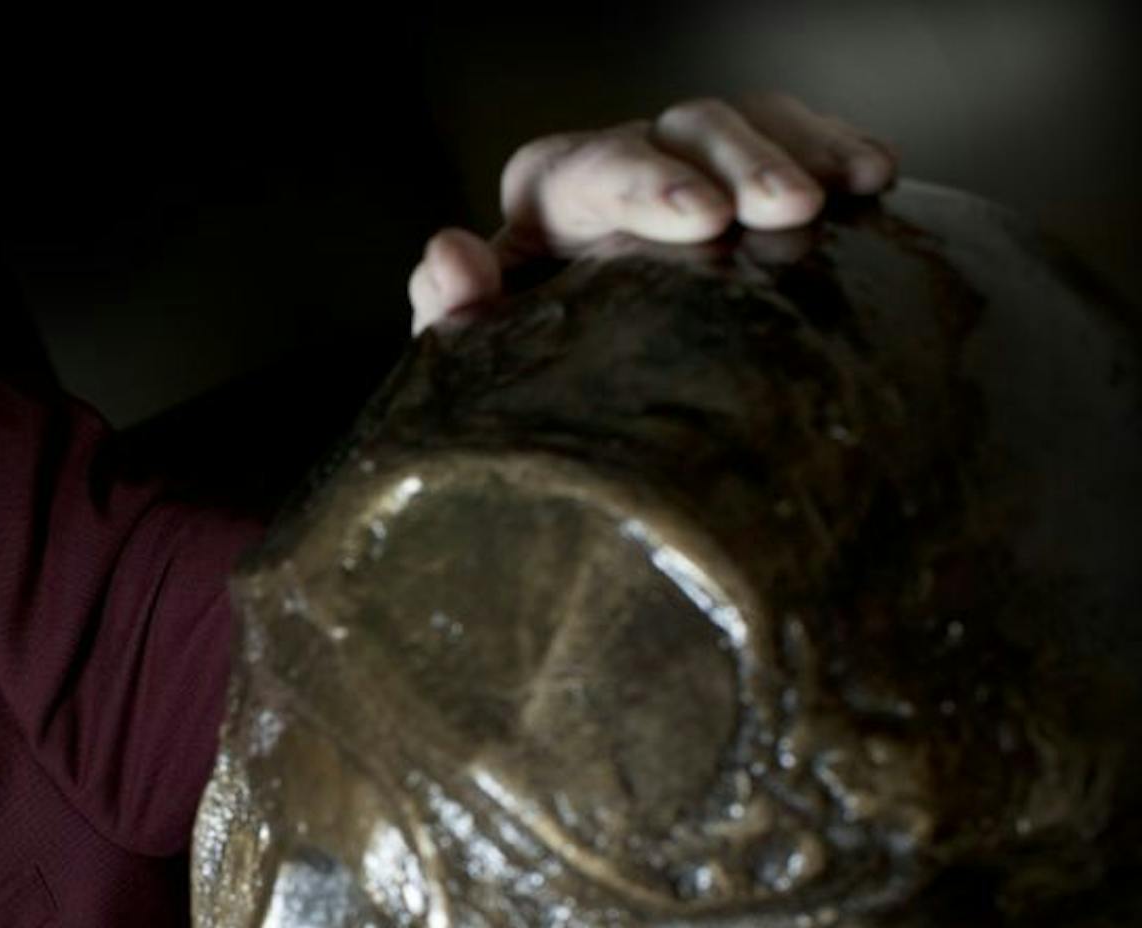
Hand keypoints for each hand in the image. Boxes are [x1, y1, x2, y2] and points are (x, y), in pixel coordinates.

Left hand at [408, 93, 897, 333]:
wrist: (596, 403)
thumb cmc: (534, 370)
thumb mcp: (484, 351)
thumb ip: (452, 311)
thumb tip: (450, 256)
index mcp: (552, 198)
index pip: (587, 165)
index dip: (644, 181)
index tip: (699, 220)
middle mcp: (630, 166)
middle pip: (682, 130)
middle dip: (739, 162)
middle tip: (784, 211)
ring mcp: (700, 170)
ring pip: (751, 125)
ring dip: (800, 153)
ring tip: (842, 194)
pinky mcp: (758, 189)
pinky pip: (803, 144)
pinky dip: (839, 153)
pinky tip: (877, 180)